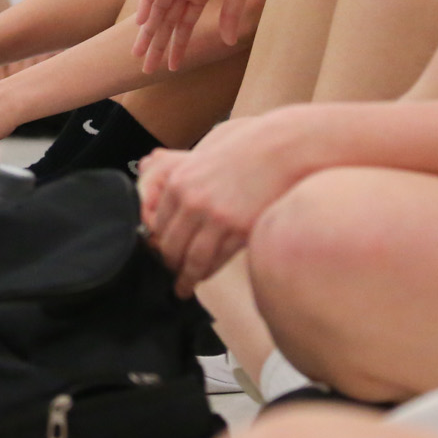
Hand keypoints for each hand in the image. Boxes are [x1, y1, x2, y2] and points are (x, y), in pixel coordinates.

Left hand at [133, 0, 265, 72]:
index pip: (184, 23)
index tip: (171, 68)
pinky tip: (142, 21)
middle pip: (166, 19)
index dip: (178, 45)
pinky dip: (148, 1)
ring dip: (148, 29)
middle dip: (157, 44)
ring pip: (157, 6)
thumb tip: (227, 41)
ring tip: (138, 52)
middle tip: (146, 68)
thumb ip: (230, 13)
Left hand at [138, 106, 325, 296]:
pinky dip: (209, 273)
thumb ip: (185, 184)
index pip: (156, 225)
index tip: (158, 253)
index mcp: (178, 183)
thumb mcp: (203, 160)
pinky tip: (205, 277)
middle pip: (169, 246)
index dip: (157, 243)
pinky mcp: (239, 230)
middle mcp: (192, 202)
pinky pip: (217, 260)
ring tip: (183, 288)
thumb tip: (173, 212)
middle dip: (168, 264)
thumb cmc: (245, 152)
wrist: (280, 149)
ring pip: (192, 260)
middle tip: (169, 275)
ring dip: (186, 278)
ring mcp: (215, 218)